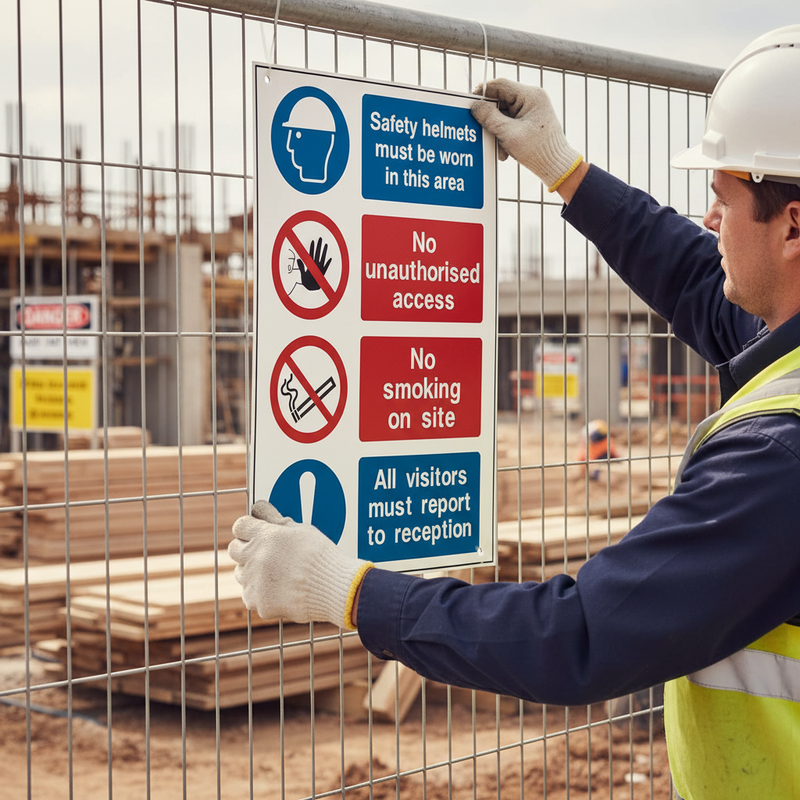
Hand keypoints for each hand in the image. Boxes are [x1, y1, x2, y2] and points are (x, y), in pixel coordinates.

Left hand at [228, 501, 371, 629]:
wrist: (334, 588)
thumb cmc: (321, 556)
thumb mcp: (301, 530)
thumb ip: (275, 520)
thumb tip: (258, 507)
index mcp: (265, 536)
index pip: (240, 526)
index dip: (248, 528)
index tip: (256, 532)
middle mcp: (255, 557)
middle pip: (233, 549)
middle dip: (245, 548)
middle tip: (265, 553)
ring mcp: (255, 582)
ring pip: (240, 574)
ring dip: (252, 572)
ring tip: (277, 573)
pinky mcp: (259, 603)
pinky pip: (250, 596)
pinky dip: (261, 594)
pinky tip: (280, 591)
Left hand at [298, 237, 331, 290]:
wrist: (310, 290)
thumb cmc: (307, 283)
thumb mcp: (303, 274)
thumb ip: (301, 267)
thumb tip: (298, 259)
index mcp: (310, 265)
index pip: (311, 254)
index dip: (312, 248)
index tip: (313, 241)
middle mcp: (316, 265)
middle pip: (317, 253)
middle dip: (319, 246)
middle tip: (320, 238)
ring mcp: (320, 269)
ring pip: (322, 258)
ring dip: (324, 252)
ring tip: (325, 245)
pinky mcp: (323, 274)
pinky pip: (326, 268)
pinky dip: (327, 263)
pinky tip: (330, 259)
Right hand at [471, 78, 582, 191]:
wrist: (555, 165)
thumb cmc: (537, 150)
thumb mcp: (509, 134)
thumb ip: (490, 118)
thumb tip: (475, 106)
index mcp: (531, 96)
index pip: (500, 85)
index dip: (483, 93)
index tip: (470, 104)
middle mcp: (532, 98)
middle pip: (500, 100)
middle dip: (491, 118)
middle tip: (483, 131)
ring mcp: (531, 109)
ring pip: (503, 113)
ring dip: (497, 130)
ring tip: (499, 147)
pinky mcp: (529, 119)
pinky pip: (510, 122)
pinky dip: (504, 134)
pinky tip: (504, 149)